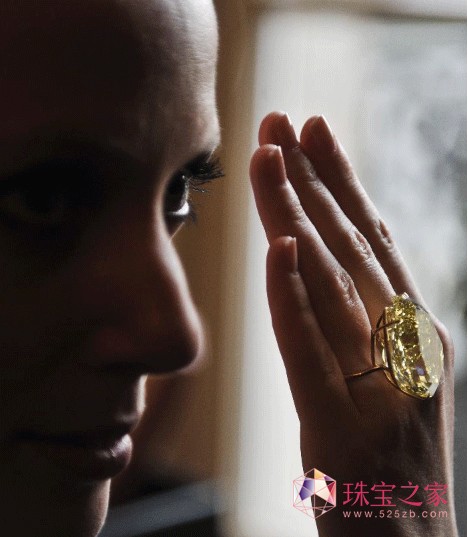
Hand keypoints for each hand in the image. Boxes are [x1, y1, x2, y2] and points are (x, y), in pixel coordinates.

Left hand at [249, 112, 456, 536]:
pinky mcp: (341, 425)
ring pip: (330, 282)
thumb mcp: (388, 379)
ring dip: (297, 216)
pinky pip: (312, 349)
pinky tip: (279, 248)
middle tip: (282, 120)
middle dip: (316, 178)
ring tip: (269, 157)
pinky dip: (295, 297)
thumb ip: (364, 322)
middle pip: (353, 245)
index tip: (314, 134)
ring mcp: (379, 383)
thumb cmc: (390, 466)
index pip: (373, 241)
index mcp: (414, 332)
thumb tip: (325, 263)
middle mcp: (405, 346)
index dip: (343, 183)